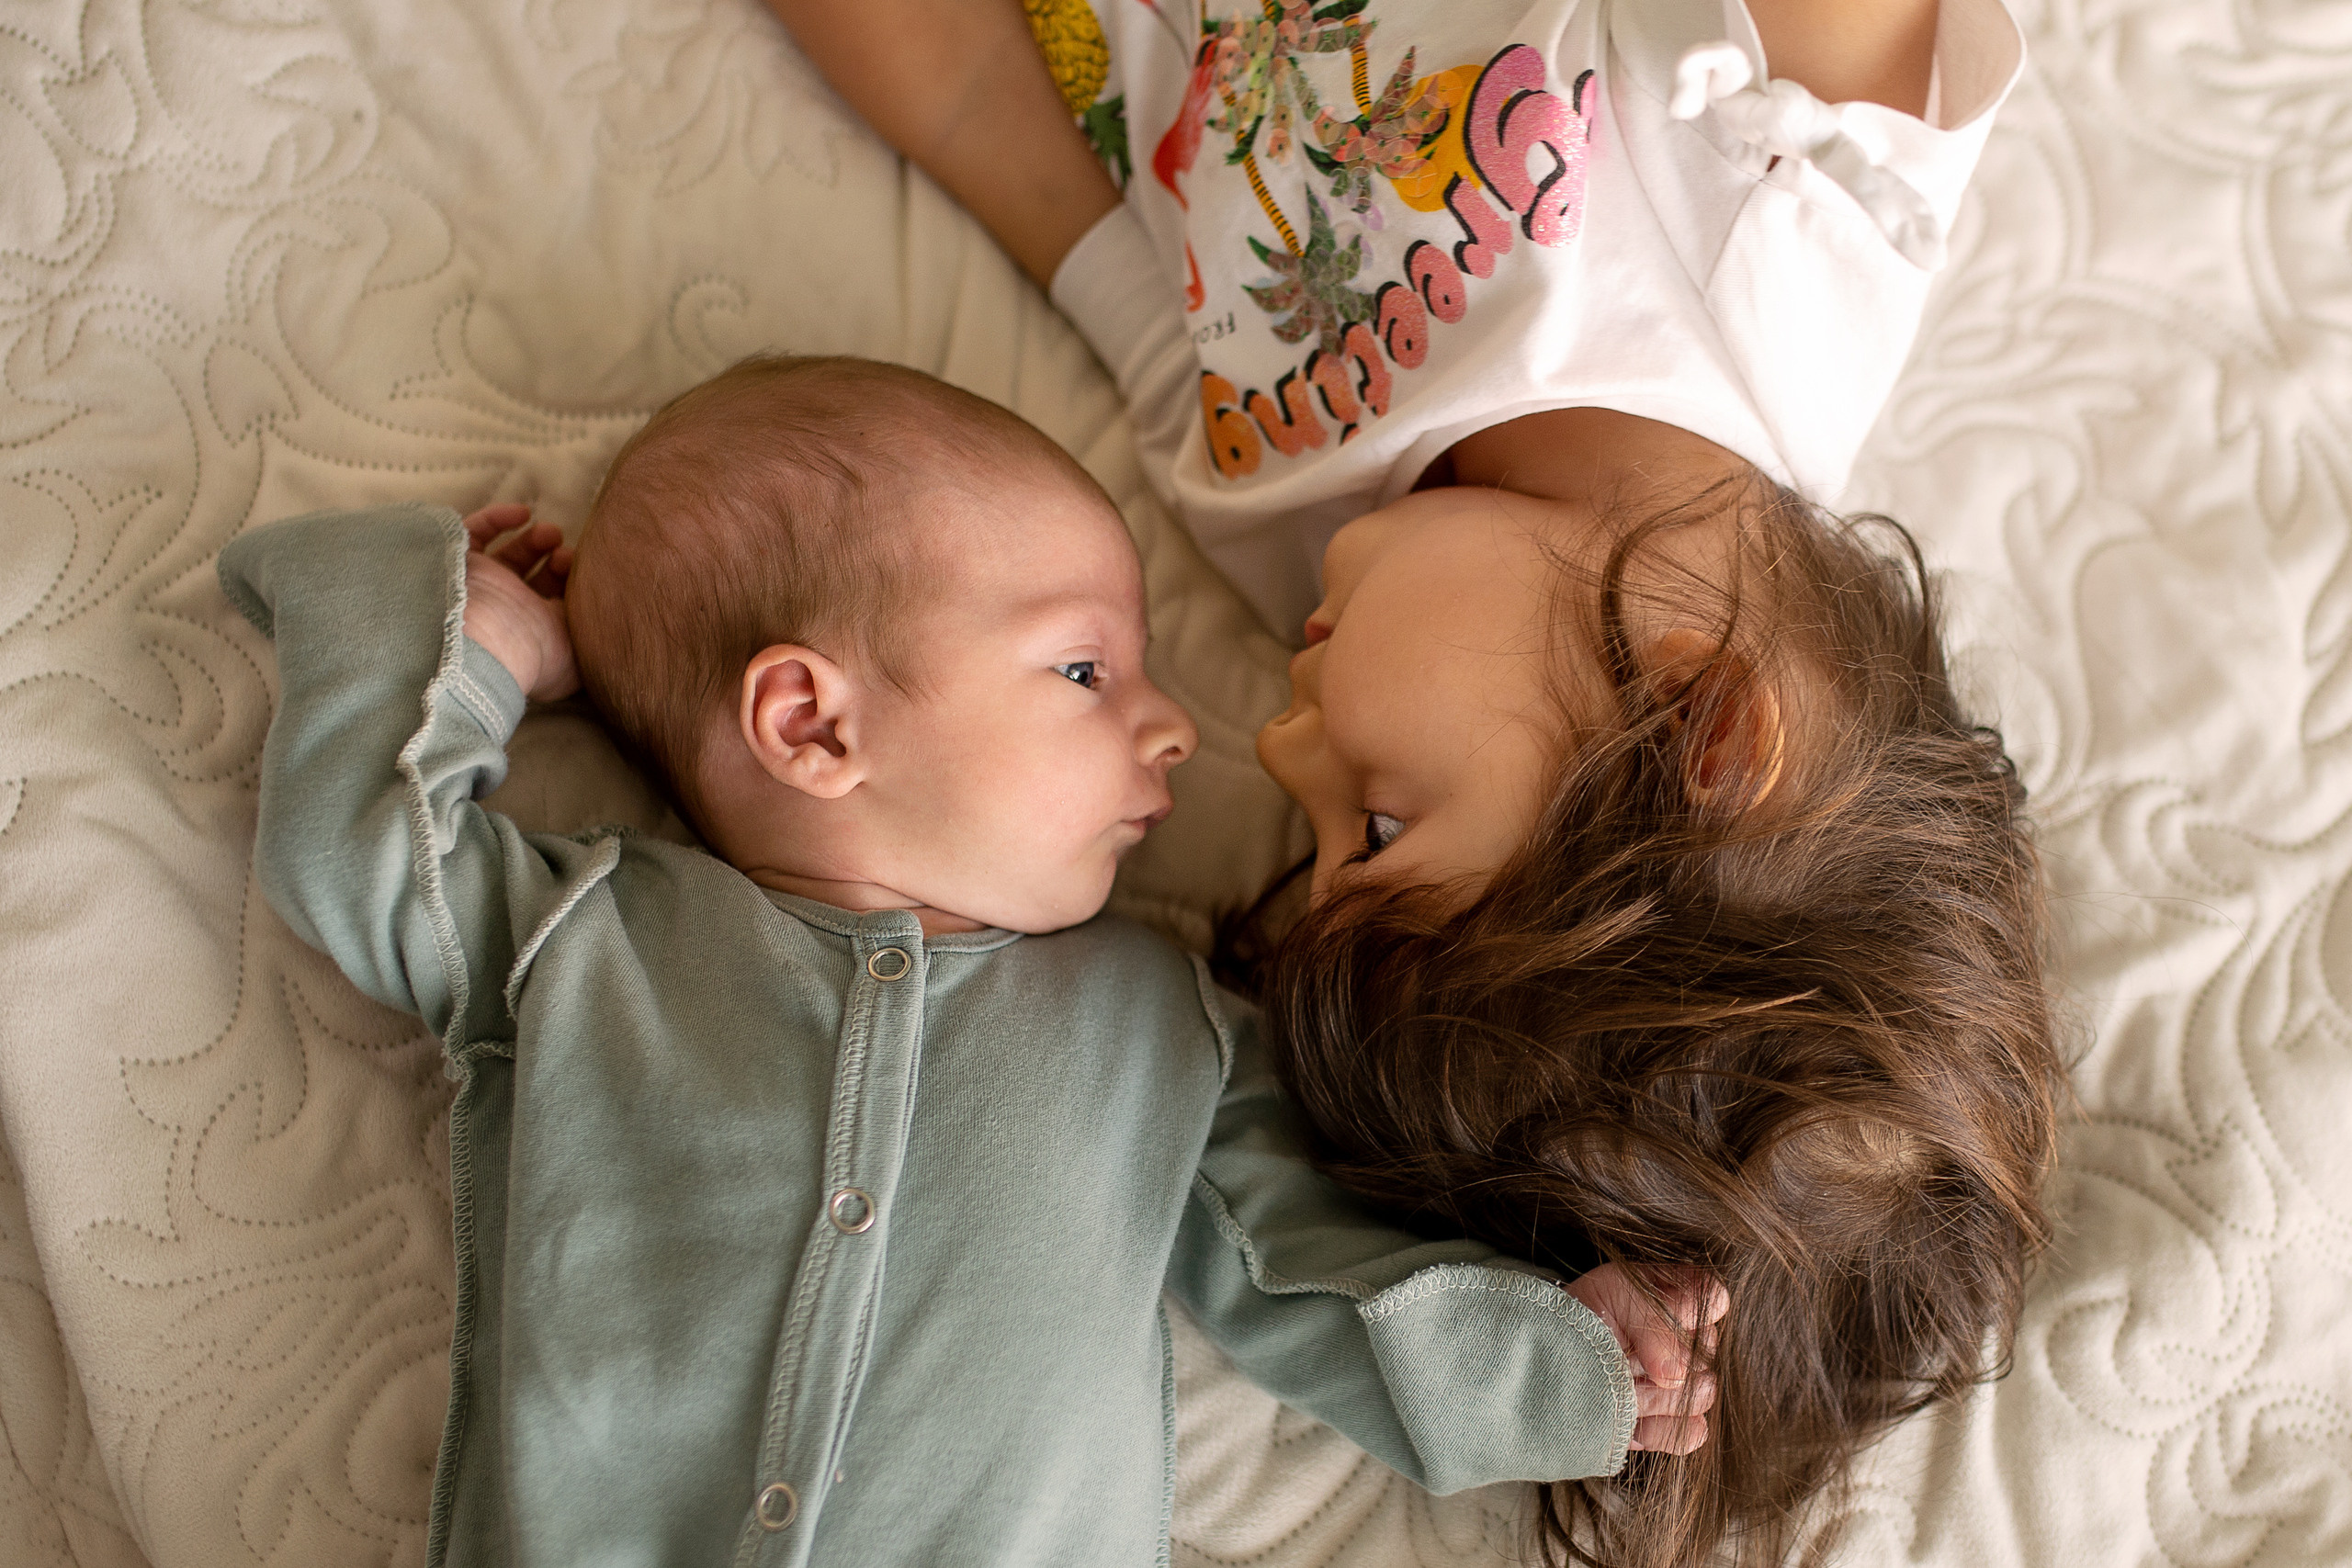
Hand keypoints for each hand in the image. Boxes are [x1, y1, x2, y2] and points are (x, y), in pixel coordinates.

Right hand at [460, 503, 577, 701]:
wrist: (484, 645)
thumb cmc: (536, 654)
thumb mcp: (581, 650)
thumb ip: (593, 628)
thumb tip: (607, 612)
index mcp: (534, 639)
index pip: (556, 608)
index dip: (574, 585)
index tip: (587, 573)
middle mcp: (506, 616)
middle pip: (533, 581)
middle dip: (556, 562)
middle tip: (565, 555)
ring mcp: (480, 590)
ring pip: (506, 558)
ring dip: (533, 540)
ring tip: (550, 533)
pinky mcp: (457, 565)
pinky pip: (471, 534)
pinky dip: (496, 517)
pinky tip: (521, 513)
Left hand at [1564, 1264, 1728, 1456]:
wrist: (1556, 1361)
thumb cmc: (1586, 1317)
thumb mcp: (1613, 1294)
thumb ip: (1652, 1320)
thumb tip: (1675, 1373)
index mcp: (1684, 1298)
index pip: (1715, 1302)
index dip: (1682, 1313)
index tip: (1642, 1317)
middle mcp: (1695, 1342)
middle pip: (1706, 1354)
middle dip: (1656, 1358)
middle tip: (1619, 1353)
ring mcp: (1690, 1386)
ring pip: (1701, 1394)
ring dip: (1651, 1393)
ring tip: (1618, 1382)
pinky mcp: (1681, 1425)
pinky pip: (1693, 1432)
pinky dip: (1658, 1427)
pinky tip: (1631, 1412)